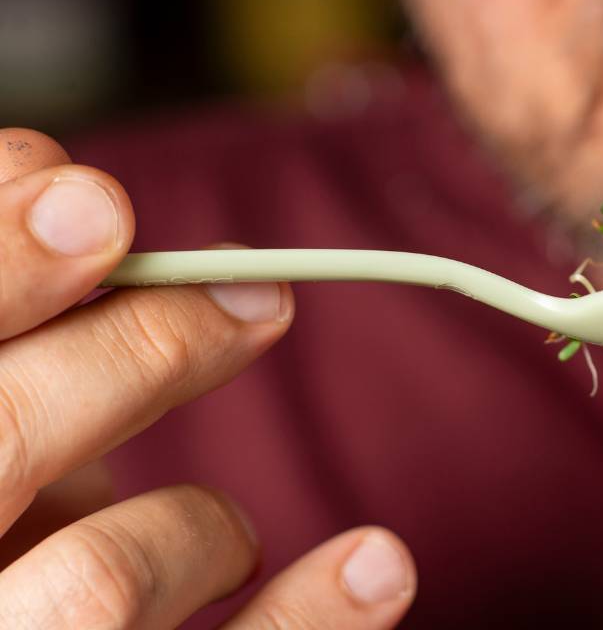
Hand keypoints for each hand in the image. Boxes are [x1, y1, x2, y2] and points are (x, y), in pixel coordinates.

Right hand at [0, 128, 415, 626]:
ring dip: (197, 525)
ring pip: (103, 576)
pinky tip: (377, 566)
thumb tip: (73, 204)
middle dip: (139, 349)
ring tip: (228, 537)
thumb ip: (13, 349)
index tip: (95, 204)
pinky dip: (312, 619)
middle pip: (5, 436)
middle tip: (256, 296)